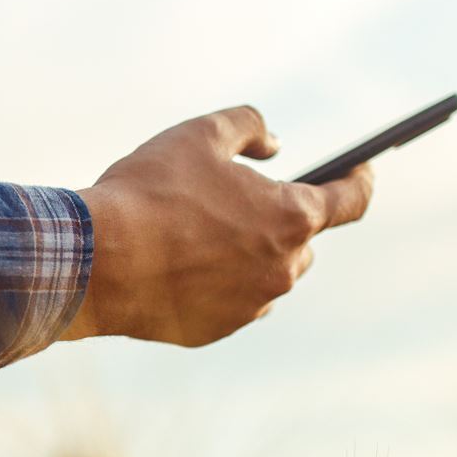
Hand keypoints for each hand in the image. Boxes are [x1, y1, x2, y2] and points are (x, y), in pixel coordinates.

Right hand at [60, 106, 372, 346]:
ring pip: (265, 273)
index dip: (360, 179)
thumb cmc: (149, 192)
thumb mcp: (200, 134)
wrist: (95, 262)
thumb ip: (249, 127)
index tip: (360, 169)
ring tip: (193, 233)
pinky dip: (214, 283)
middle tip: (231, 200)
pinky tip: (175, 265)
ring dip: (245, 253)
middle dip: (277, 219)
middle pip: (302, 241)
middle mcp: (283, 268)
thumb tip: (274, 146)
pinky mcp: (217, 330)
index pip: (353, 199)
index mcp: (291, 217)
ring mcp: (252, 305)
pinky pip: (230, 302)